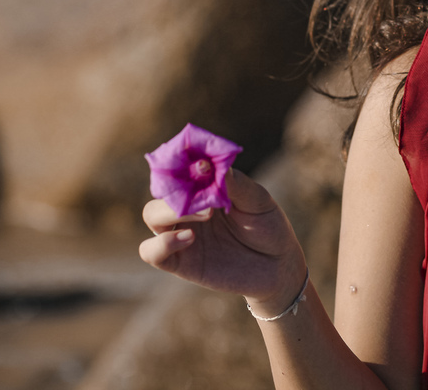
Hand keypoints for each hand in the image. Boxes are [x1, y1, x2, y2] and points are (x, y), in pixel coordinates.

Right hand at [139, 169, 306, 316]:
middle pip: (162, 189)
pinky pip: (151, 251)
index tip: (202, 163)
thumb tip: (209, 164)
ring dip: (170, 210)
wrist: (277, 267)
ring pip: (151, 214)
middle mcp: (188, 207)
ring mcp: (180, 232)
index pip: (180, 167)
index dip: (183, 161)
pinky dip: (162, 243)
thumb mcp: (258, 201)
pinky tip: (190, 238)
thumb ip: (235, 184)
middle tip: (209, 197)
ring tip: (207, 214)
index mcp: (203, 187)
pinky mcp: (179, 261)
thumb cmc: (267, 227)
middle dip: (179, 188)